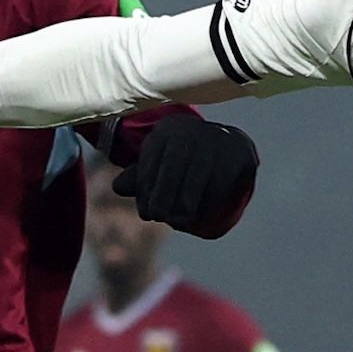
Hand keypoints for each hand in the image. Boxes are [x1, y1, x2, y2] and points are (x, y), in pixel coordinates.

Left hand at [117, 112, 258, 234]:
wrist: (227, 145)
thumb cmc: (183, 160)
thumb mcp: (159, 164)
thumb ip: (139, 177)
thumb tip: (118, 187)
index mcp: (166, 131)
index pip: (152, 160)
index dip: (146, 189)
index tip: (146, 213)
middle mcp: (190, 131)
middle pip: (173, 166)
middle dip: (164, 196)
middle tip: (159, 217)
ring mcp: (213, 142)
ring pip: (196, 177)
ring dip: (185, 204)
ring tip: (178, 220)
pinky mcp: (234, 156)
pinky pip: (218, 184)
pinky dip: (207, 201)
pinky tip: (201, 210)